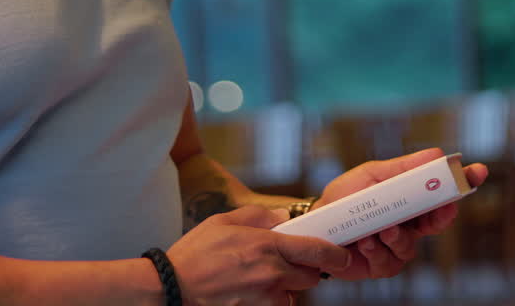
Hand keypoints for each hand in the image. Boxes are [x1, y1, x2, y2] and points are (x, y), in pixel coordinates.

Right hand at [167, 205, 352, 305]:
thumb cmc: (193, 255)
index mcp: (266, 246)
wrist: (171, 289)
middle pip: (310, 276)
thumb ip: (257, 217)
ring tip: (263, 278)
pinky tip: (254, 292)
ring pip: (294, 294)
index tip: (343, 255)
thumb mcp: (222, 221)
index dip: (334, 254)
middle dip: (306, 269)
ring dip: (288, 287)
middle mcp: (271, 274)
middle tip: (290, 263)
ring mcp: (265, 298)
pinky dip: (274, 301)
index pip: (315, 250)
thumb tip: (282, 217)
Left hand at [315, 147, 488, 280]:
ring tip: (379, 228)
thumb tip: (437, 153)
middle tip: (436, 211)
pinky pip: (389, 262)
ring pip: (412, 245)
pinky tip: (363, 241)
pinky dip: (376, 250)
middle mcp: (410, 223)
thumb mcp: (372, 175)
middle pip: (439, 221)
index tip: (477, 173)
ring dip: (396, 235)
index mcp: (410, 198)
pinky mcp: (383, 266)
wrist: (315, 224)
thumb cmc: (344, 198)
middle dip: (439, 216)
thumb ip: (404, 168)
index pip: (444, 192)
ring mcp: (398, 246)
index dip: (464, 183)